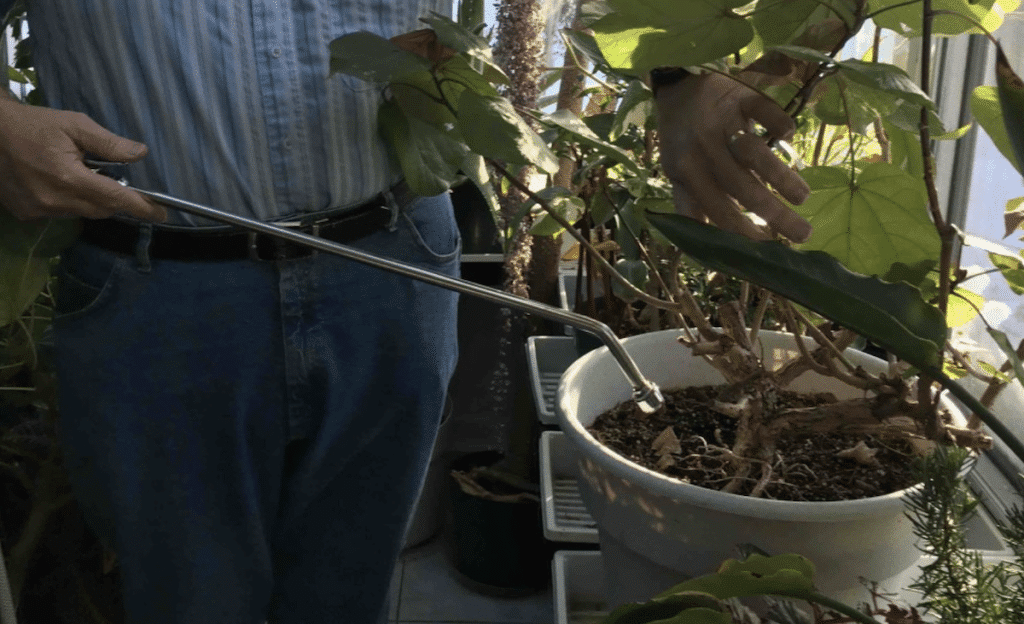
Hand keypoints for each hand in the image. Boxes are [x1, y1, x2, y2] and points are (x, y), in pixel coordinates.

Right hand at [0, 96, 165, 221]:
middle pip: (102, 209)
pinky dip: (69, 202)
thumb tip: (140, 153)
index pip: (115, 198)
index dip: (141, 207)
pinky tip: (57, 182)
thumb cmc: (34, 124)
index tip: (161, 213)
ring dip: (90, 199)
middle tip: (110, 177)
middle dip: (114, 197)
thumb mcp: (74, 125)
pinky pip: (61, 214)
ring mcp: (38, 210)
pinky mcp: (26, 214)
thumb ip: (108, 143)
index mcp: (68, 177)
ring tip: (77, 173)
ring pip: (82, 213)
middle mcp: (54, 200)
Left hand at [655, 72, 810, 241]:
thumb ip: (689, 205)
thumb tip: (703, 245)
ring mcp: (724, 123)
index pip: (720, 212)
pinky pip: (763, 111)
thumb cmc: (680, 137)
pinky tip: (789, 136)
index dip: (745, 233)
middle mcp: (706, 152)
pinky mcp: (741, 97)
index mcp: (689, 174)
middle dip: (776, 216)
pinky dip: (779, 123)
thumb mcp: (675, 173)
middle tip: (804, 234)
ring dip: (782, 177)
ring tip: (803, 198)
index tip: (770, 250)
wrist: (676, 86)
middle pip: (744, 189)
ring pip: (755, 154)